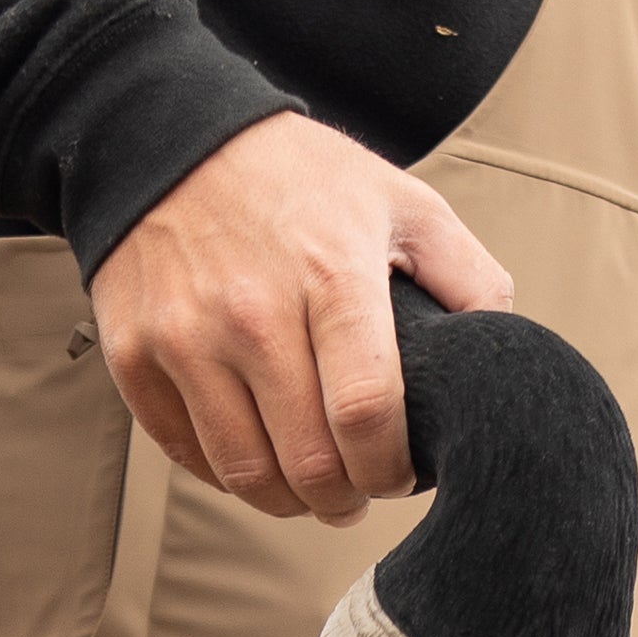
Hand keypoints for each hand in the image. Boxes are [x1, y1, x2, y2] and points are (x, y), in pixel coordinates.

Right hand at [88, 113, 513, 524]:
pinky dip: (229, 475)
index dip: (389, 471)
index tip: (398, 476)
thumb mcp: (402, 203)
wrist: (167, 134)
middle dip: (345, 500)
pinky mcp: (134, 354)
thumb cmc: (300, 180)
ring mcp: (184, 336)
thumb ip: (469, 279)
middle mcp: (250, 310)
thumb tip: (502, 356)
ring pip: (246, 475)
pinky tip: (258, 456)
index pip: (366, 416)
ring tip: (312, 489)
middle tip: (357, 494)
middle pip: (308, 463)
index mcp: (330, 274)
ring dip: (289, 502)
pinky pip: (189, 455)